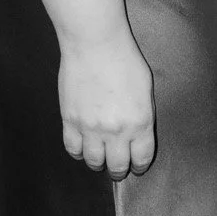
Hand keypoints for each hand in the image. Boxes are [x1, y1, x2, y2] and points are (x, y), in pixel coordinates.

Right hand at [57, 31, 156, 177]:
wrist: (95, 45)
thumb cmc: (125, 60)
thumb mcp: (146, 88)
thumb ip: (142, 114)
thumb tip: (137, 131)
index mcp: (140, 122)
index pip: (141, 158)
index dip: (139, 166)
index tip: (136, 167)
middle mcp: (116, 131)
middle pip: (117, 166)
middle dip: (118, 170)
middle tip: (117, 169)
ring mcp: (90, 128)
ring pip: (93, 161)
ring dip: (98, 163)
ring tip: (99, 160)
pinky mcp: (70, 121)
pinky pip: (72, 148)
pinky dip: (78, 152)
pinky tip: (82, 148)